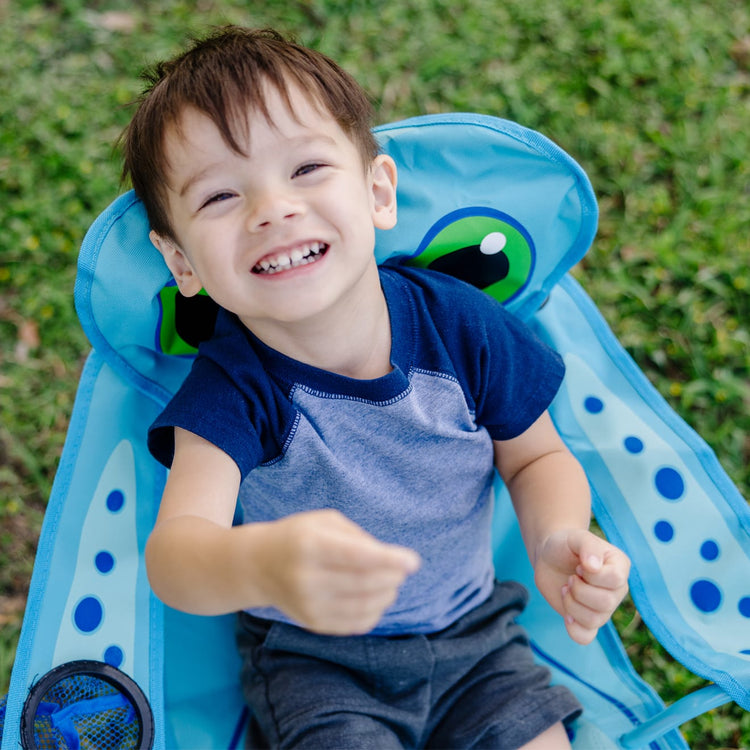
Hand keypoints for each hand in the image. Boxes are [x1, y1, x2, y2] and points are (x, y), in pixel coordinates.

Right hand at [259, 509, 420, 635]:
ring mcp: (308, 605)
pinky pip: (356, 623)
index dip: (390, 559)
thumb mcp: (325, 521)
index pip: (357, 556)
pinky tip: (377, 598)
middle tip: (402, 569)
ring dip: (387, 594)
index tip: (414, 561)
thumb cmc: (300, 536)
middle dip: (393, 577)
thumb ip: (359, 537)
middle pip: (365, 583)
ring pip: (364, 606)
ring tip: (391, 582)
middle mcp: (306, 577)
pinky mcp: (313, 623)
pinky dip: (375, 612)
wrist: (259, 566)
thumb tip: (392, 560)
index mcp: (310, 545)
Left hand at [534, 529, 629, 644]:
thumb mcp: (575, 537)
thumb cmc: (565, 544)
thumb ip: (588, 546)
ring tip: (566, 589)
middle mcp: (616, 590)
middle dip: (579, 590)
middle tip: (570, 578)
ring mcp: (603, 608)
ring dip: (571, 604)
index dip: (592, 575)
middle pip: (606, 603)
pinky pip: (585, 637)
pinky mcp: (586, 621)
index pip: (615, 580)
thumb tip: (594, 566)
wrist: (549, 557)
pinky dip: (573, 628)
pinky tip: (566, 614)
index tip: (579, 564)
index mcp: (620, 567)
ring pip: (594, 620)